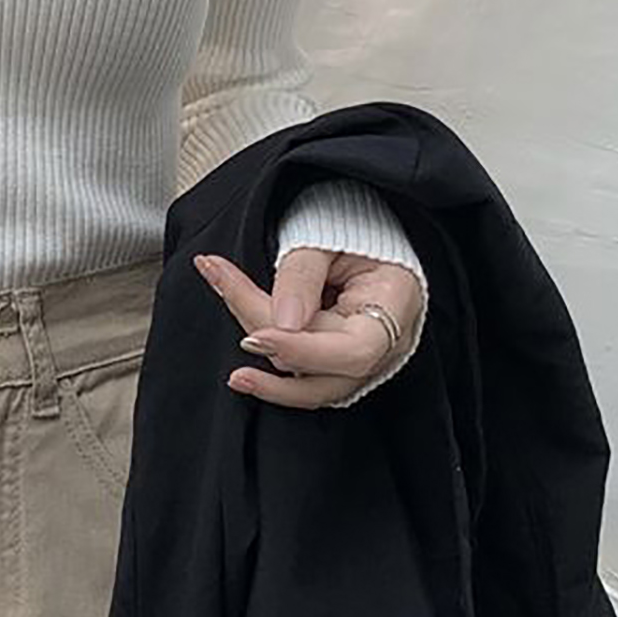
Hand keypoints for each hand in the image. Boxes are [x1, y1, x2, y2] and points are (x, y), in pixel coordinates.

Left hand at [192, 246, 422, 408]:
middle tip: (221, 285)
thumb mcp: (324, 238)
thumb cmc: (348, 229)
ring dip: (268, 381)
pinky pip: (306, 385)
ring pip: (313, 388)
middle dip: (269, 340)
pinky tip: (244, 376)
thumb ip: (302, 275)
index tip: (255, 338)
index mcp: (396, 303)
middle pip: (325, 366)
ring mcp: (366, 362)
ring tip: (233, 374)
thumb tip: (282, 323)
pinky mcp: (339, 368)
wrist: (356, 233)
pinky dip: (273, 380)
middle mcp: (387, 343)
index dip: (303, 350)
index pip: (355, 349)